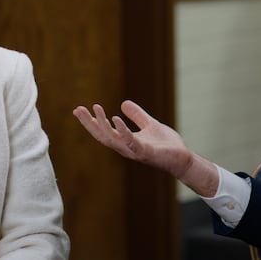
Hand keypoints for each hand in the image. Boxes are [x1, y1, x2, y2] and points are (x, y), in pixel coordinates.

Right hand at [73, 100, 191, 177]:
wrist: (182, 158)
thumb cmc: (166, 144)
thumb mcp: (150, 124)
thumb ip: (137, 115)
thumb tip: (123, 103)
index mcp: (125, 141)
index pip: (103, 132)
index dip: (91, 122)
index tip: (78, 110)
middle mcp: (126, 148)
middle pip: (102, 136)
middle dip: (89, 123)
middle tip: (78, 109)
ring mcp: (135, 151)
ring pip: (112, 139)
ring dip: (102, 124)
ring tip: (95, 108)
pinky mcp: (146, 152)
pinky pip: (130, 141)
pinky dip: (122, 131)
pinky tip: (115, 118)